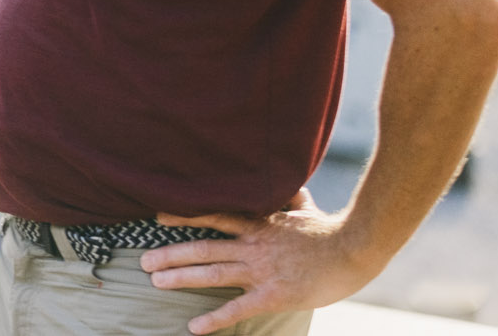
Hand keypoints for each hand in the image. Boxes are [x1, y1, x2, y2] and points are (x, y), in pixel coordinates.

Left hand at [140, 189, 383, 333]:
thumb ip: (286, 196)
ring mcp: (261, 270)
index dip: (183, 216)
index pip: (213, 216)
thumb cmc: (329, 230)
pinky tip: (193, 327)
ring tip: (155, 283)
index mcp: (257, 224)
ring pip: (212, 273)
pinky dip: (214, 318)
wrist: (354, 248)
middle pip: (203, 248)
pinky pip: (238, 308)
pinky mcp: (274, 295)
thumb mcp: (302, 206)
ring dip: (181, 278)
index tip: (157, 216)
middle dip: (170, 254)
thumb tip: (286, 177)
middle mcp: (252, 245)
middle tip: (143, 261)